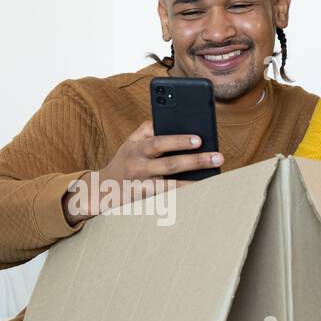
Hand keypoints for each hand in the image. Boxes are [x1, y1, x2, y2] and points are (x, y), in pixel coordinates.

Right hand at [62, 120, 220, 222]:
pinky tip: (201, 191)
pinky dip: (186, 194)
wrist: (102, 190)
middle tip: (218, 157)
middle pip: (171, 164)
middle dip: (196, 160)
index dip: (178, 141)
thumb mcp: (130, 142)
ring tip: (215, 177)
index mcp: (136, 149)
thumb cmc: (124, 161)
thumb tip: (172, 119)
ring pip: (172, 185)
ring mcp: (141, 186)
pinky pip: (169, 198)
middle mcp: (138, 167)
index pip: (158, 142)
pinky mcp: (145, 201)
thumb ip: (147, 129)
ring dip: (195, 181)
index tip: (199, 139)